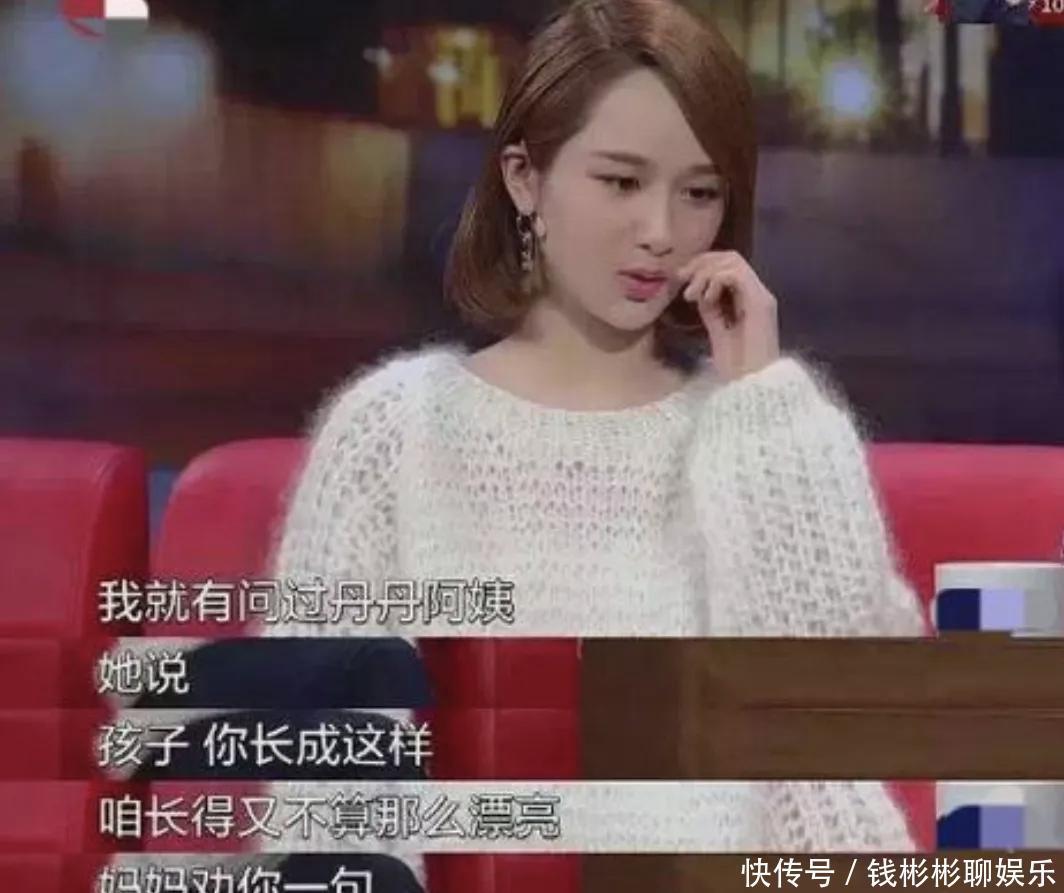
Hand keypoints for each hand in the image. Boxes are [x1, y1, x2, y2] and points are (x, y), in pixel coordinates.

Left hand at [677, 249, 780, 382]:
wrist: (752, 388)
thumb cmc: (736, 368)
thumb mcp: (716, 330)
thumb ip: (710, 308)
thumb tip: (696, 289)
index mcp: (748, 299)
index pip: (727, 264)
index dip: (702, 264)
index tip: (680, 279)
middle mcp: (758, 293)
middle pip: (730, 255)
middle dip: (700, 262)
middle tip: (681, 279)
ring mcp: (761, 297)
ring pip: (733, 260)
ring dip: (705, 273)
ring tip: (691, 296)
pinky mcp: (761, 303)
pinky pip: (736, 274)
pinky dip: (715, 281)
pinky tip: (705, 300)